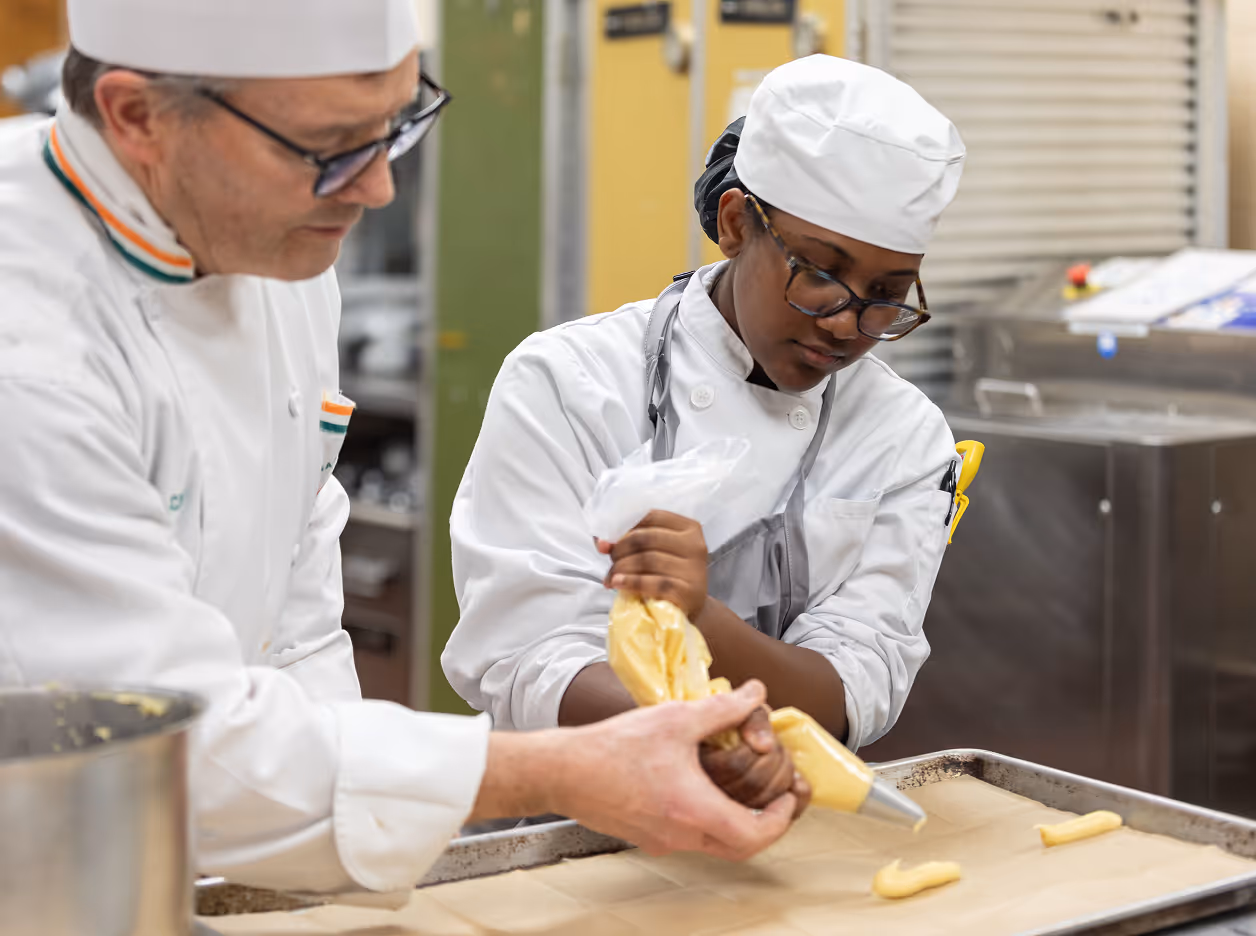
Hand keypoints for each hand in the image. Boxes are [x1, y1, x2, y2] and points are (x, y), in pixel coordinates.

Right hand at [548, 680, 798, 860]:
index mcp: (693, 809)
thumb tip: (756, 693)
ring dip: (736, 823)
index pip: (755, 835)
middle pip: (740, 848)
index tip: (787, 797)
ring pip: (715, 845)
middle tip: (774, 800)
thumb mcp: (674, 719)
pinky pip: (690, 838)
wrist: (564, 771)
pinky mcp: (647, 837)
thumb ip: (722, 709)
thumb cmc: (614, 746)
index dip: (780, 819)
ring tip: (742, 790)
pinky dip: (708, 821)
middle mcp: (681, 835)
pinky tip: (702, 789)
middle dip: (765, 825)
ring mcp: (662, 841)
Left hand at [597, 510, 707, 619]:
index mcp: (688, 528)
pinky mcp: (688, 591)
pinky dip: (630, 582)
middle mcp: (695, 545)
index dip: (625, 527)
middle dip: (620, 549)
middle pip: (646, 538)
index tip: (609, 542)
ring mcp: (693, 569)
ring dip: (621, 568)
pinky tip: (618, 583)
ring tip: (611, 577)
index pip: (652, 516)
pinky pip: (653, 582)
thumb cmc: (666, 576)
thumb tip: (601, 543)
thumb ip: (630, 543)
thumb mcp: (653, 553)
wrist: (686, 611)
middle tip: (611, 561)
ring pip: (647, 560)